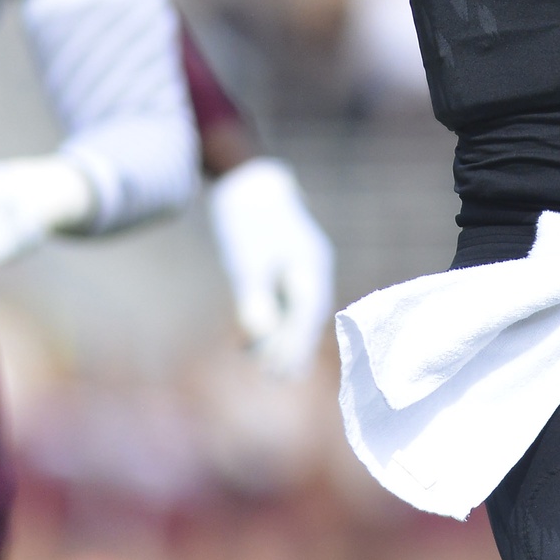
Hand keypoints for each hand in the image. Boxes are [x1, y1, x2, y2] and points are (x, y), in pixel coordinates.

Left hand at [208, 159, 333, 377]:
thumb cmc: (247, 218)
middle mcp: (313, 267)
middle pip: (309, 316)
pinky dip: (277, 324)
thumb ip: (253, 295)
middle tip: (276, 378)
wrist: (248, 181)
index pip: (307, 313)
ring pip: (300, 312)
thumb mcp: (246, 257)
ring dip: (286, 340)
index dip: (295, 344)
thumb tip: (259, 334)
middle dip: (294, 348)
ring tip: (271, 371)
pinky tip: (257, 341)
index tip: (278, 369)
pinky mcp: (288, 267)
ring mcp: (303, 267)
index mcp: (311, 263)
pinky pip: (288, 302)